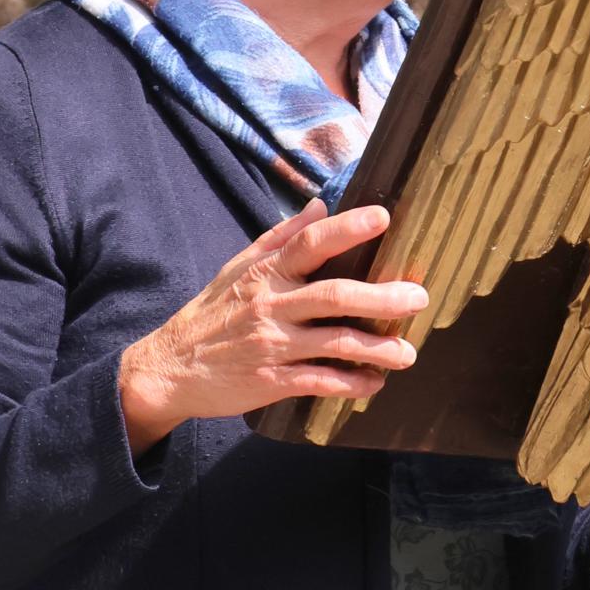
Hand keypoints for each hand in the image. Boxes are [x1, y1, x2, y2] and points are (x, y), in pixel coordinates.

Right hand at [118, 201, 425, 454]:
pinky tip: (373, 383)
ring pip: (335, 343)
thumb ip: (280, 238)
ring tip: (407, 354)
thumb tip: (319, 206)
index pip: (310, 244)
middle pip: (334, 296)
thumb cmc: (211, 314)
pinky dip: (351, 383)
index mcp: (266, 273)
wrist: (170, 368)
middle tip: (418, 298)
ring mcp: (272, 345)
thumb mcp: (237, 268)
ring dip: (377, 349)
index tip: (383, 218)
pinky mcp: (270, 382)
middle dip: (382, 297)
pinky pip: (320, 381)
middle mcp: (271, 305)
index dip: (347, 229)